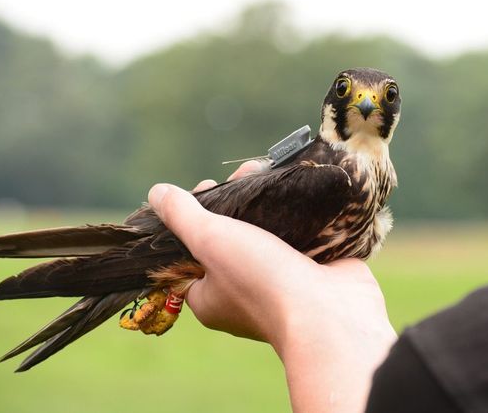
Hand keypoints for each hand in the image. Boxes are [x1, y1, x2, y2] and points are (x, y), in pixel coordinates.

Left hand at [147, 162, 396, 412]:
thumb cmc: (262, 281)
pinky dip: (299, 212)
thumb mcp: (210, 240)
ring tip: (271, 172)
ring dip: (268, 201)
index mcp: (209, 296)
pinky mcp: (312, 271)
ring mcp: (281, 283)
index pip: (191, 249)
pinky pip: (300, 236)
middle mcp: (242, 293)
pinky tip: (298, 189)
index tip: (209, 186)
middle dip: (237, 199)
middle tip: (246, 173)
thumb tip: (157, 194)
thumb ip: (181, 216)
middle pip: (231, 235)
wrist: (330, 314)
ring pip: (267, 232)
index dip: (195, 214)